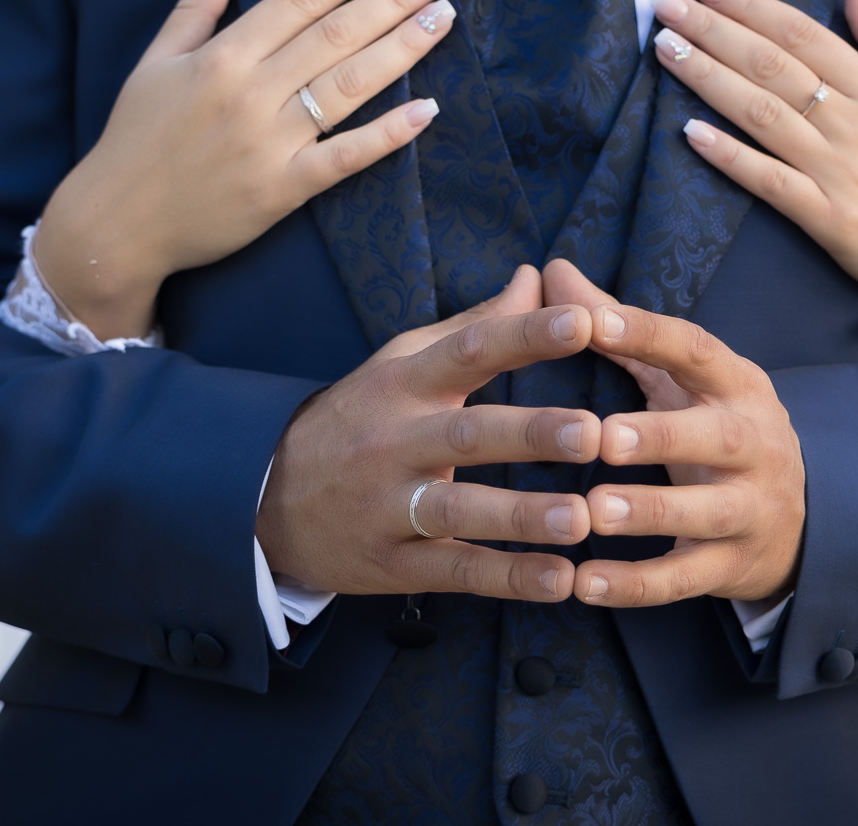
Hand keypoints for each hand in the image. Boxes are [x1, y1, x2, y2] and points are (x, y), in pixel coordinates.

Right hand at [32, 0, 455, 339]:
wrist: (116, 224)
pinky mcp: (282, 189)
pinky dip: (388, 134)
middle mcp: (250, 92)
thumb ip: (194, 5)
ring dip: (403, 49)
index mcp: (221, 56)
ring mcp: (269, 142)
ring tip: (443, 20)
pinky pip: (345, 157)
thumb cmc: (136, 139)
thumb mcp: (154, 62)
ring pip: (349, 84)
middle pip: (336, 34)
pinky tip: (428, 111)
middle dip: (393, 0)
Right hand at [256, 271, 602, 601]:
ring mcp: (389, 506)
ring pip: (459, 510)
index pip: (468, 351)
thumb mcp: (401, 364)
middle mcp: (394, 442)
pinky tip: (560, 580)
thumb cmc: (357, 420)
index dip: (524, 335)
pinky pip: (454, 571)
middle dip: (531, 434)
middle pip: (467, 434)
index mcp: (403, 384)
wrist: (264, 500)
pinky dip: (507, 579)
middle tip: (593, 433)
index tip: (584, 322)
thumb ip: (475, 325)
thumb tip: (535, 277)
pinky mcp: (391, 563)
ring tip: (583, 519)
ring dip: (523, 516)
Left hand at [542, 260, 805, 606]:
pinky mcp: (732, 566)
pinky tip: (584, 585)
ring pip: (705, 513)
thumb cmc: (712, 429)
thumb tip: (550, 270)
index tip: (594, 322)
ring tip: (594, 512)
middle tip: (603, 438)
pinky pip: (685, 579)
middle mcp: (754, 443)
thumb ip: (616, 328)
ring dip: (649, 511)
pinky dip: (635, 585)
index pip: (697, 350)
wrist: (794, 522)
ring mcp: (750, 509)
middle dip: (661, 436)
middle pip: (716, 436)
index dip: (649, 335)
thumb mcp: (679, 378)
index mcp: (737, 385)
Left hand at [651, 0, 857, 342]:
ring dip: (709, 78)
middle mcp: (856, 123)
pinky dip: (730, 155)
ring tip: (666, 49)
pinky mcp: (828, 218)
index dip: (750, 6)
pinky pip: (770, 181)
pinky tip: (690, 132)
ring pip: (764, 114)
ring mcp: (840, 171)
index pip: (802, 34)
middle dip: (714, 30)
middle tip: (665, 5)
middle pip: (773, 65)